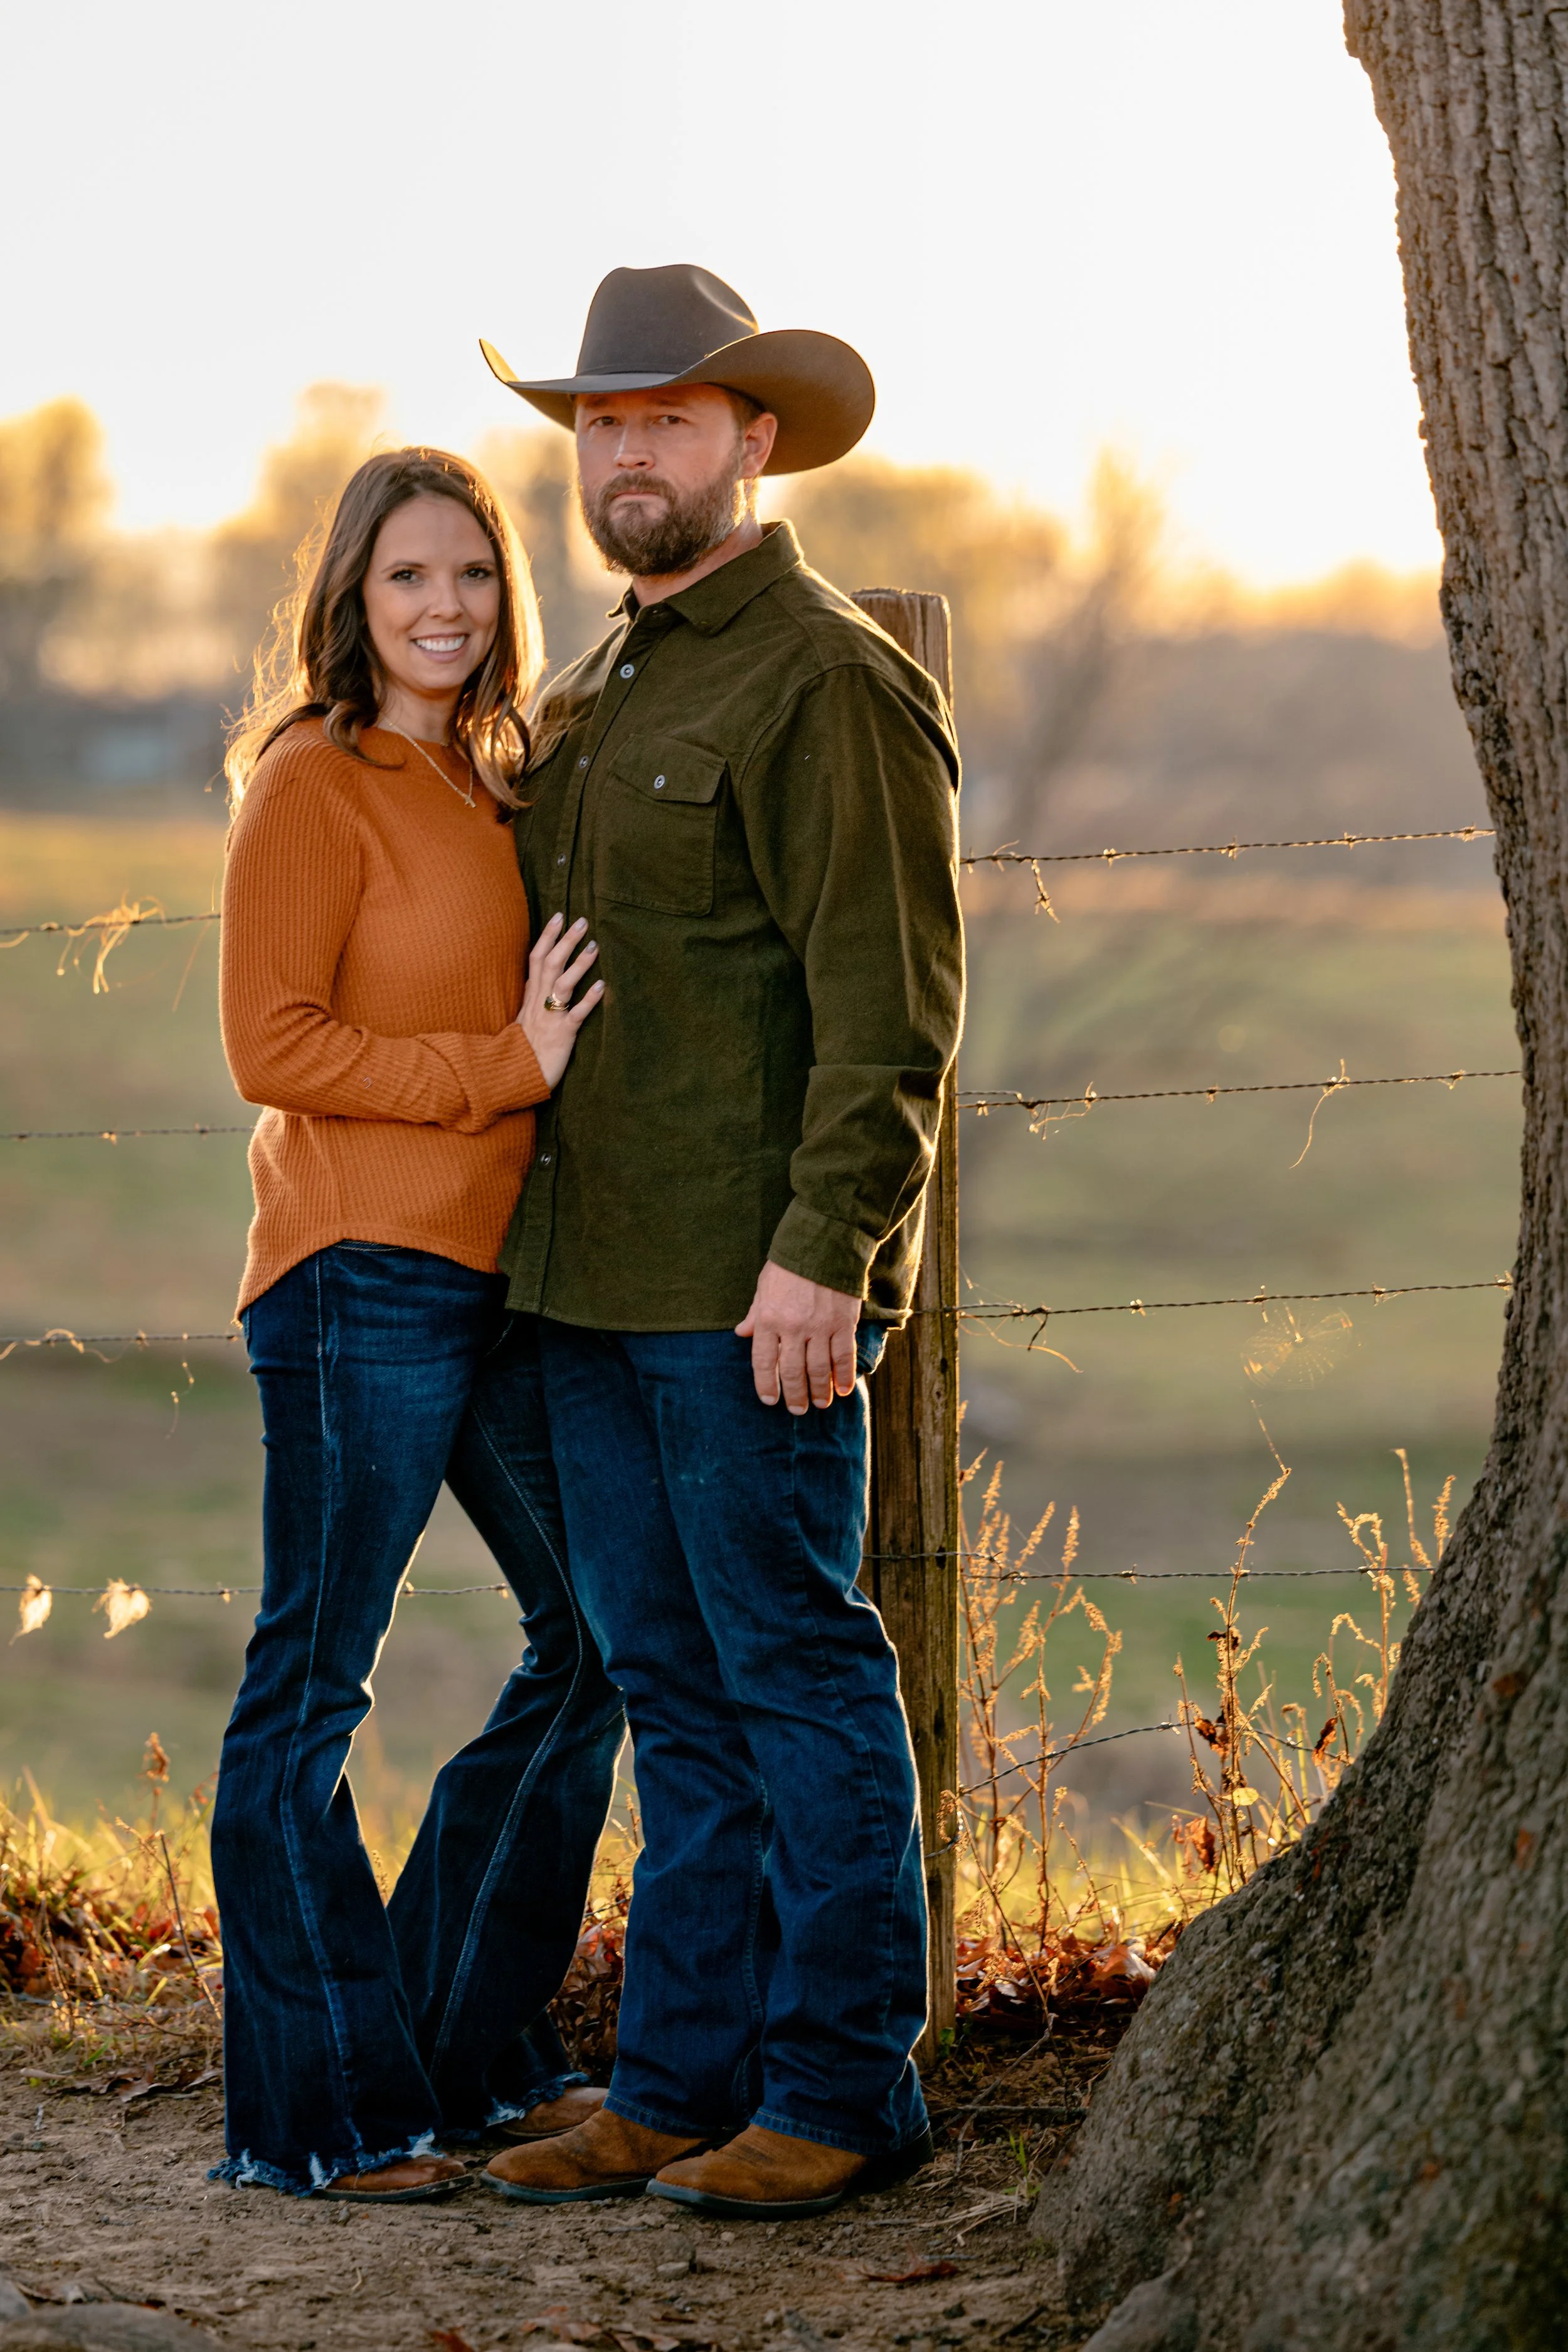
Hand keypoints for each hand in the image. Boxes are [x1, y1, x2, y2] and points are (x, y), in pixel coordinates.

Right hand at [517, 913, 602, 1088]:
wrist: (514, 1079)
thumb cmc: (523, 1050)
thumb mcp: (524, 1019)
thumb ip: (533, 998)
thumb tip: (541, 979)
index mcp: (530, 997)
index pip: (536, 959)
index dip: (547, 936)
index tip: (559, 916)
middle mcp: (538, 1003)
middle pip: (550, 964)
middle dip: (565, 941)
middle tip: (581, 921)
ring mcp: (550, 1018)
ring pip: (562, 984)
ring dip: (579, 964)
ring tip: (594, 946)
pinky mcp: (562, 1036)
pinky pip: (575, 1015)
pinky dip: (589, 1000)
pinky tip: (602, 987)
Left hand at [736, 1260, 860, 1412]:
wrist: (823, 1243)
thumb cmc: (789, 1265)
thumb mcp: (764, 1287)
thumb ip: (755, 1314)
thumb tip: (741, 1334)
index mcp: (768, 1318)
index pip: (763, 1361)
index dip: (766, 1384)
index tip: (770, 1400)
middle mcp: (793, 1327)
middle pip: (791, 1371)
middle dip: (794, 1395)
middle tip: (797, 1410)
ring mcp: (820, 1327)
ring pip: (818, 1369)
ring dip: (819, 1391)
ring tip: (819, 1405)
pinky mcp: (843, 1323)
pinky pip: (843, 1356)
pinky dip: (844, 1376)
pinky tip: (843, 1390)